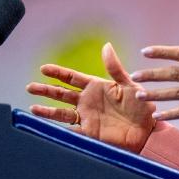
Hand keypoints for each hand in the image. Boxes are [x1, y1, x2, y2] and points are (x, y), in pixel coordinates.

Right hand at [26, 42, 156, 153]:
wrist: (148, 131)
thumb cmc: (142, 106)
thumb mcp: (129, 85)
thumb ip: (116, 68)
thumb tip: (106, 46)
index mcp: (96, 87)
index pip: (72, 78)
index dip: (58, 73)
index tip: (43, 69)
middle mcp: (88, 101)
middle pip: (61, 94)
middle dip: (46, 90)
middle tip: (30, 87)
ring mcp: (87, 117)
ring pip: (61, 113)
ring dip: (47, 110)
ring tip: (32, 108)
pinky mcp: (89, 132)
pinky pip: (70, 130)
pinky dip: (58, 129)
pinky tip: (46, 126)